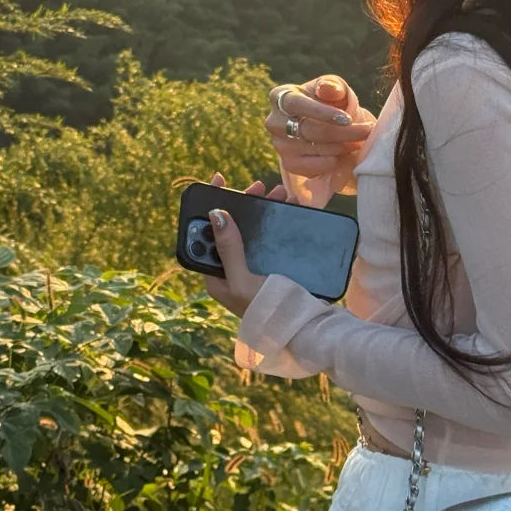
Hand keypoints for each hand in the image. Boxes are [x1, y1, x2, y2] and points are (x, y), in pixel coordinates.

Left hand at [201, 171, 291, 318]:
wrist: (304, 329)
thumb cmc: (267, 309)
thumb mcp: (242, 280)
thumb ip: (229, 249)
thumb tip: (216, 213)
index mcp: (217, 275)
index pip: (206, 235)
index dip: (210, 206)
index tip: (220, 181)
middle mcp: (233, 269)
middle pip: (233, 226)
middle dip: (244, 203)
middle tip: (259, 187)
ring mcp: (255, 266)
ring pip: (255, 228)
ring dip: (266, 207)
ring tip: (283, 194)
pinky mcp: (275, 264)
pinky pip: (274, 235)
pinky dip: (281, 219)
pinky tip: (292, 207)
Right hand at [266, 75, 375, 179]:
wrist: (319, 122)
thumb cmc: (324, 99)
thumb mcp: (330, 86)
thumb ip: (331, 85)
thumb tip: (328, 90)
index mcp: (280, 96)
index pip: (297, 105)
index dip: (323, 113)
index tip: (348, 119)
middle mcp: (274, 121)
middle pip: (309, 130)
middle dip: (342, 132)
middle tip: (365, 131)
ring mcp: (279, 145)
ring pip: (313, 149)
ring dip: (341, 147)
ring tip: (359, 141)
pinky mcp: (288, 163)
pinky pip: (311, 167)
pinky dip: (331, 162)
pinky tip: (344, 154)